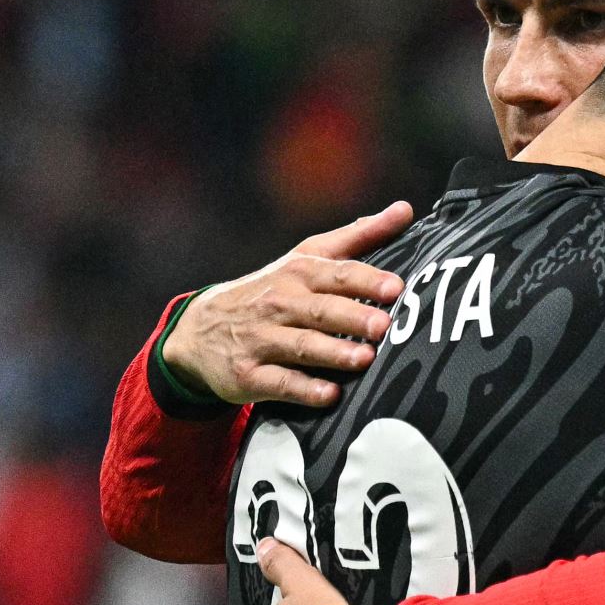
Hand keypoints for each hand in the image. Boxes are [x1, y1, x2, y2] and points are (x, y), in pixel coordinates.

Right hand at [164, 202, 412, 405]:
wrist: (200, 329)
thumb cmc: (273, 290)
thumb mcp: (308, 257)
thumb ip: (359, 235)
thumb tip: (405, 209)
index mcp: (299, 273)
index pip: (336, 273)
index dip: (366, 280)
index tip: (396, 288)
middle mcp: (279, 304)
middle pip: (321, 310)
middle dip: (353, 317)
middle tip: (384, 326)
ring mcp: (261, 340)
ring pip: (301, 346)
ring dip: (333, 353)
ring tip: (365, 359)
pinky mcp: (248, 375)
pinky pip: (279, 383)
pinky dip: (304, 390)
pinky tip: (331, 395)